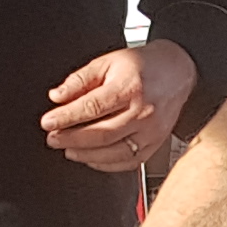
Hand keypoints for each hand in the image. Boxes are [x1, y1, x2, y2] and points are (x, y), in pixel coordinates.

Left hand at [42, 41, 197, 173]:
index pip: (92, 107)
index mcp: (130, 88)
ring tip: (68, 149)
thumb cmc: (143, 66)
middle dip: (71, 139)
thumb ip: (80, 79)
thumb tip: (57, 96)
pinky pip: (128, 163)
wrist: (178, 72)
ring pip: (114, 153)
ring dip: (85, 155)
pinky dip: (106, 164)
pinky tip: (91, 158)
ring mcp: (151, 132)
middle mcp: (143, 112)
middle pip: (101, 134)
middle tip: (53, 138)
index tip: (48, 122)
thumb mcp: (108, 62)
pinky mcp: (155, 144)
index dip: (66, 117)